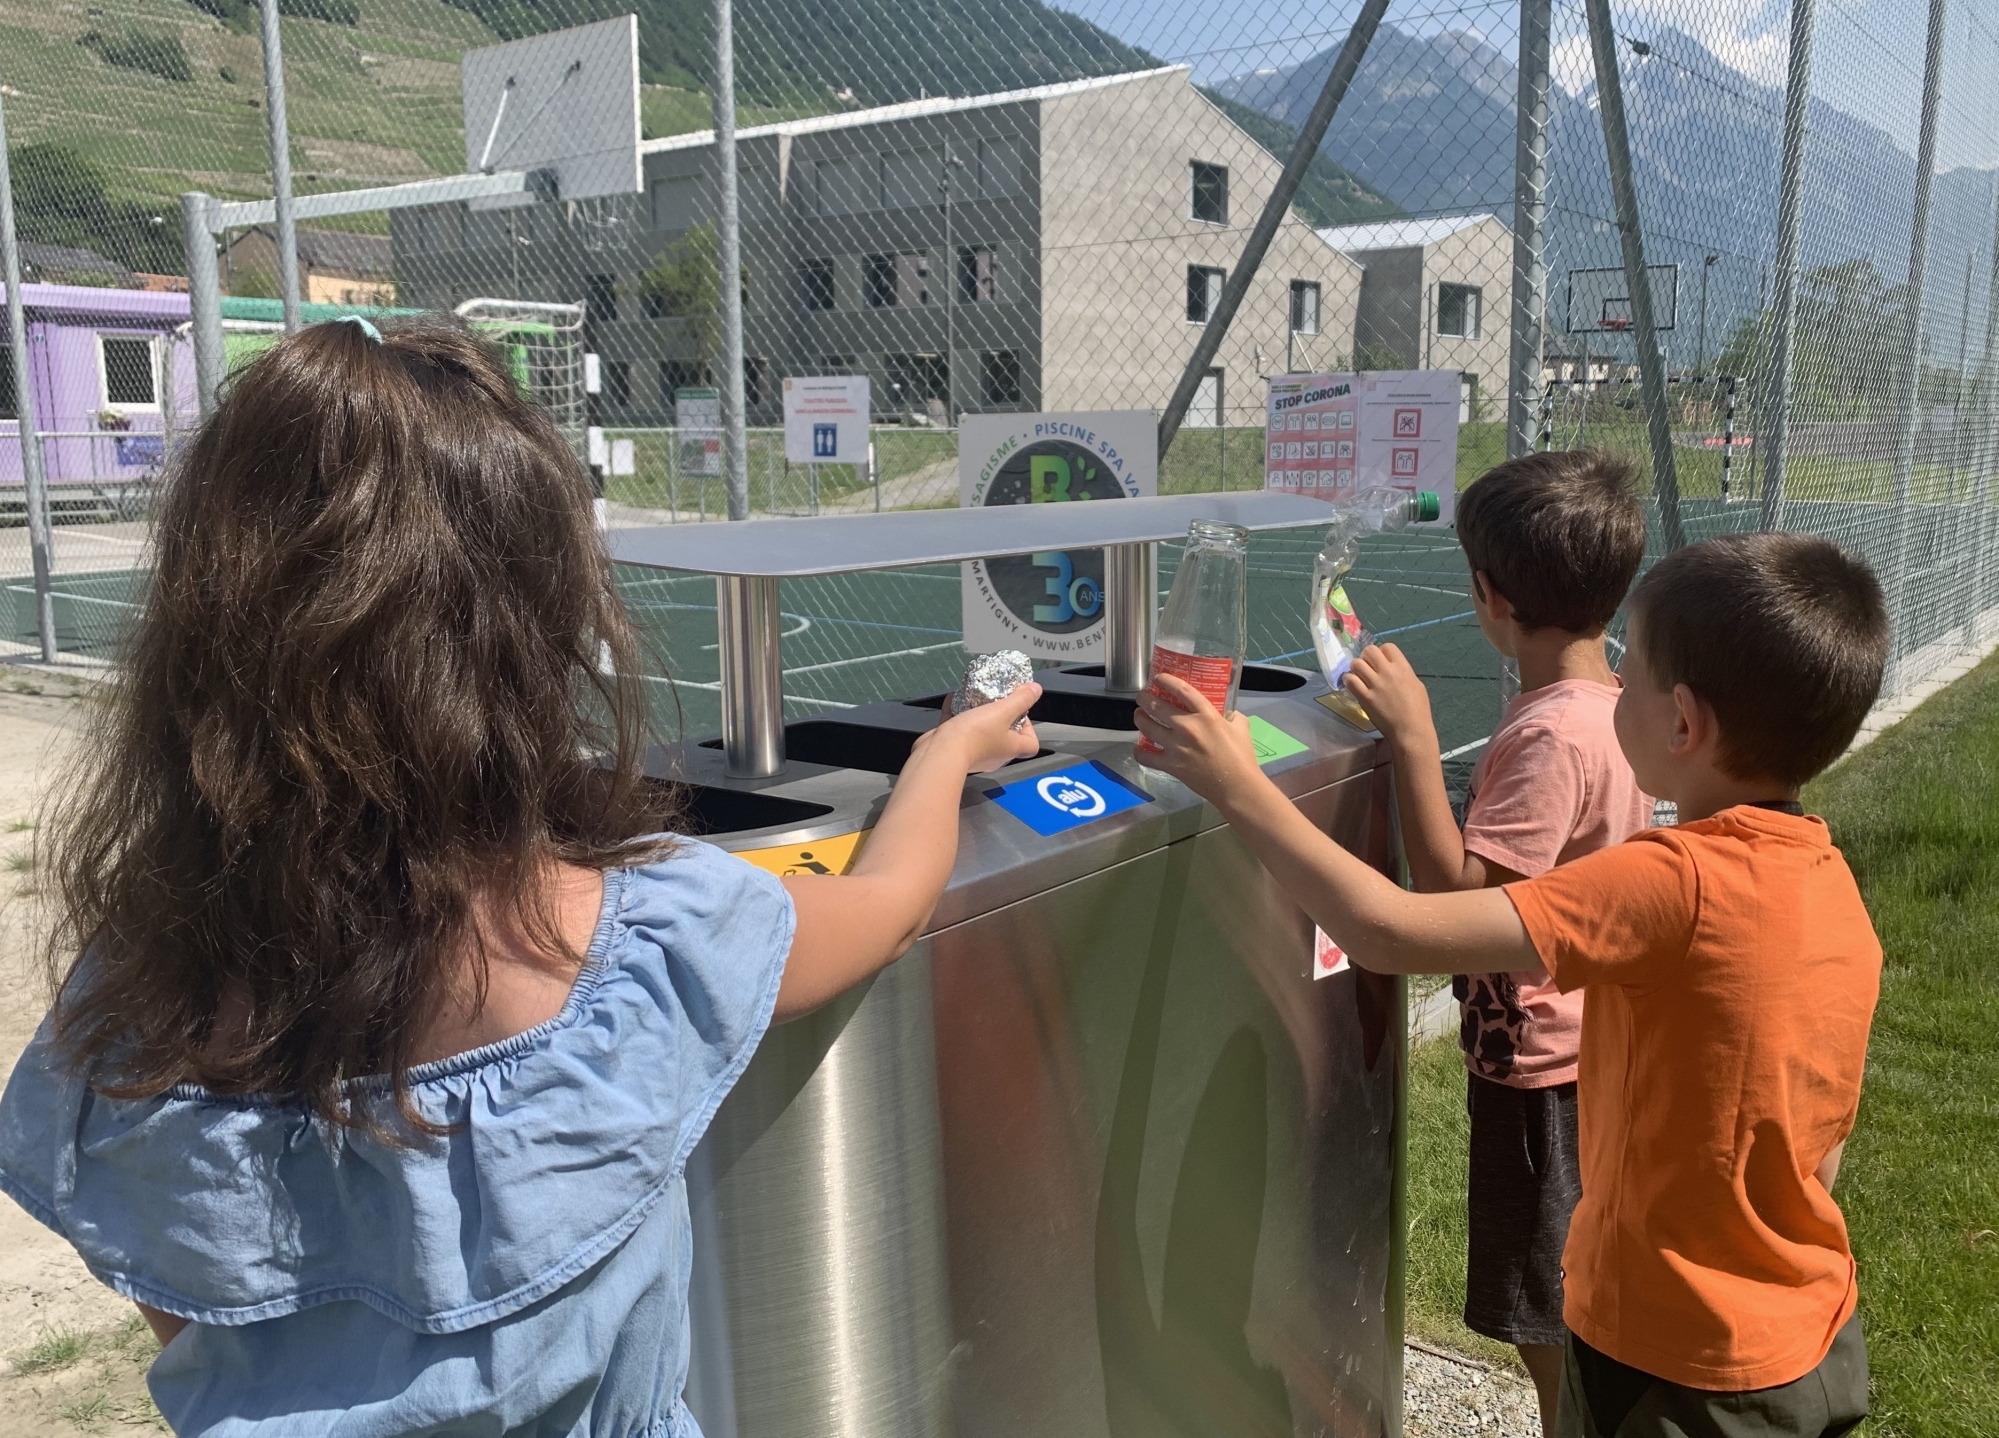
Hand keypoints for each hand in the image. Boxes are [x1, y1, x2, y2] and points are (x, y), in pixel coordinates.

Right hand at [925, 682, 1042, 773]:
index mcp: (1011, 748)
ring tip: (976, 699)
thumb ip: (1021, 699)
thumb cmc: (976, 734)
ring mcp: (976, 754)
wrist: (942, 752)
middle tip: (996, 701)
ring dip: (980, 715)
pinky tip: (954, 699)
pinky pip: (960, 730)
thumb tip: (1036, 690)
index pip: (1031, 744)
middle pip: (1006, 735)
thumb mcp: (1002, 710)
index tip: (1019, 710)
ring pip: (982, 732)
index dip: (1030, 727)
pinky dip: (958, 715)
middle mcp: (996, 755)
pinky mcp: (956, 749)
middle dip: (1002, 716)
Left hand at [1132, 673, 1261, 801]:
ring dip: (1139, 718)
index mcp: (1206, 715)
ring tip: (1139, 715)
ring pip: (1147, 727)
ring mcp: (1176, 746)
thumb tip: (1226, 712)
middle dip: (1144, 698)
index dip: (1166, 680)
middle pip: (1156, 705)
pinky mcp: (1171, 765)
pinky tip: (1138, 748)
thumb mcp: (1241, 726)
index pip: (1181, 690)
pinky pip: (1147, 757)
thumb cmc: (1241, 756)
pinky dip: (1139, 752)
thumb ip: (1232, 715)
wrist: (1236, 786)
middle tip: (1142, 697)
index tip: (1158, 678)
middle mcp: (1187, 726)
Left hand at [1343, 644, 1436, 750]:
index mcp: (1403, 668)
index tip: (1381, 662)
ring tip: (1358, 676)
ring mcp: (1375, 684)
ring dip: (1355, 668)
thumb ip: (1403, 673)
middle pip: (1369, 651)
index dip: (1382, 652)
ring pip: (1356, 663)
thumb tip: (1391, 668)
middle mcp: (1388, 672)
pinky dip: (1349, 680)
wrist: (1411, 730)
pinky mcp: (1365, 697)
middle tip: (1367, 667)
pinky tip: (1352, 684)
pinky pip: (1350, 680)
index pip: (1387, 646)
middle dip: (1366, 657)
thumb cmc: (1418, 710)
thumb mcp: (1416, 685)